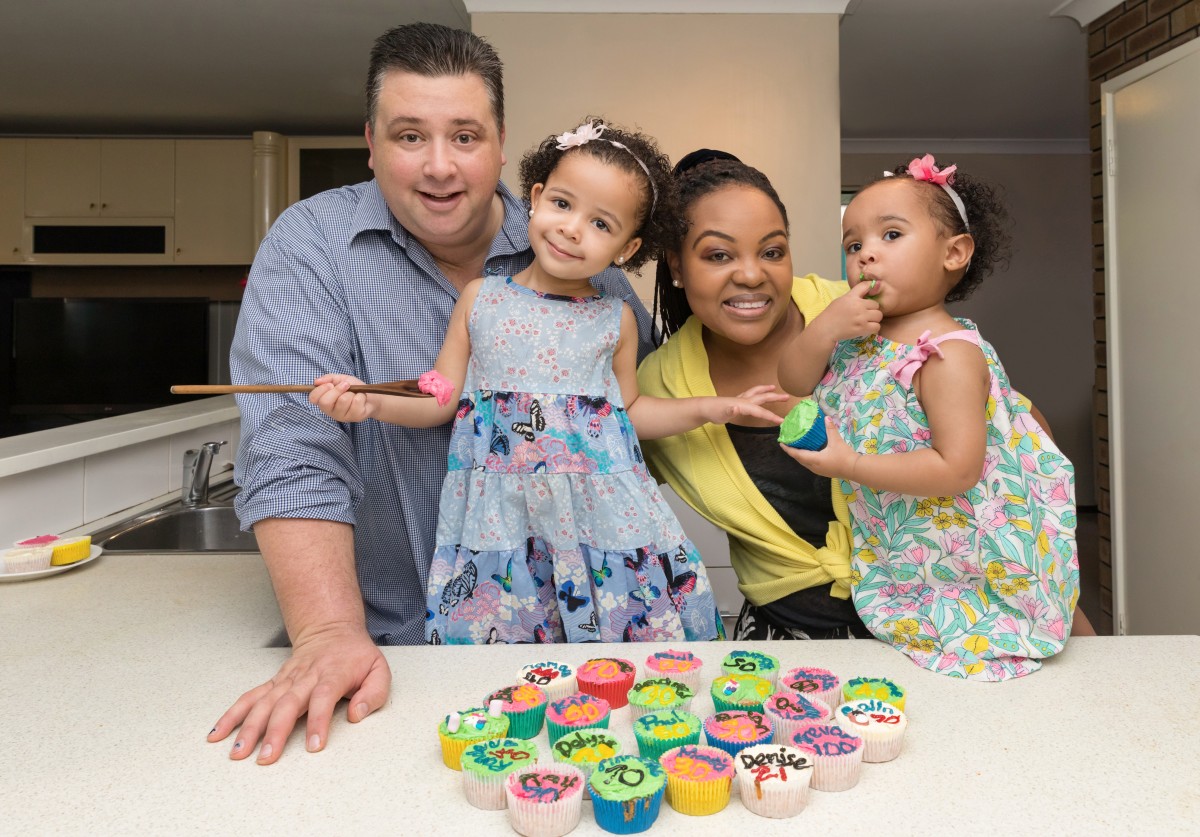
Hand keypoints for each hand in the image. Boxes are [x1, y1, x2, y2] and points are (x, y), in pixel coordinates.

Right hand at [207, 623, 390, 764]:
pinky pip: (250, 698)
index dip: (318, 721)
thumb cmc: (356, 656)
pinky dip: (232, 715)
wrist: (332, 631)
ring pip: (264, 702)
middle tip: (267, 757)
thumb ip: (373, 693)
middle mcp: (305, 677)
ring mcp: (286, 680)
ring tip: (238, 751)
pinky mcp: (273, 683)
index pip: (323, 698)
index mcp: (332, 674)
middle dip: (275, 732)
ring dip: (249, 727)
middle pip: (287, 704)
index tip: (314, 745)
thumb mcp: (378, 670)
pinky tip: (218, 732)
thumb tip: (357, 715)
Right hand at [310, 374, 373, 421]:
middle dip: (337, 390)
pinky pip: (356, 402)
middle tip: (346, 385)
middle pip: (325, 402)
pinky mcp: (354, 417)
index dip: (320, 390)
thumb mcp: (341, 379)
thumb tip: (317, 381)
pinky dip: (361, 396)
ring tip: (354, 393)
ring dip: (351, 393)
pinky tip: (361, 398)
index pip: (313, 398)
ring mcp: (342, 416)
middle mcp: (330, 411)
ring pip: (342, 400)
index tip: (330, 384)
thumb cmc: (354, 389)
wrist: (372, 397)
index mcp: (324, 401)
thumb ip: (329, 378)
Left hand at [708, 385, 790, 425]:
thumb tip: (736, 407)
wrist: (704, 408)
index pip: (760, 411)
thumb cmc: (713, 412)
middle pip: (762, 397)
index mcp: (743, 404)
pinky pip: (751, 395)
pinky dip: (758, 393)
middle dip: (775, 397)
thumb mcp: (721, 413)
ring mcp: (740, 399)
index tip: (781, 421)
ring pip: (756, 393)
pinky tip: (757, 396)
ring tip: (774, 388)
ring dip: (766, 390)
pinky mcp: (737, 401)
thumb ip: (729, 410)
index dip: (770, 416)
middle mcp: (744, 400)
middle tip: (787, 397)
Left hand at [781, 416, 861, 479]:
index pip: (797, 454)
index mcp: (814, 459)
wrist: (855, 469)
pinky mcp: (824, 472)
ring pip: (805, 463)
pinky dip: (806, 459)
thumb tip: (826, 418)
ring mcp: (818, 471)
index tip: (781, 443)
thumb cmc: (844, 456)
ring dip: (800, 456)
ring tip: (797, 447)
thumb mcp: (836, 441)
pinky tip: (809, 453)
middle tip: (788, 443)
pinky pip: (810, 465)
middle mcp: (813, 467)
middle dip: (793, 452)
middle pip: (799, 459)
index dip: (788, 449)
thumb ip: (830, 429)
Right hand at [809, 281, 881, 343]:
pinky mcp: (862, 328)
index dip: (872, 287)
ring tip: (867, 322)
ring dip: (874, 319)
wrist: (825, 329)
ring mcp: (861, 317)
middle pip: (876, 305)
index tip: (872, 292)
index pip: (866, 285)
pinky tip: (867, 328)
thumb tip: (866, 292)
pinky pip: (877, 327)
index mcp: (851, 297)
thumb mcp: (840, 300)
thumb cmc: (831, 315)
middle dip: (872, 309)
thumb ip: (853, 296)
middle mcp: (858, 305)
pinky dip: (873, 328)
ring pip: (878, 316)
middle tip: (866, 314)